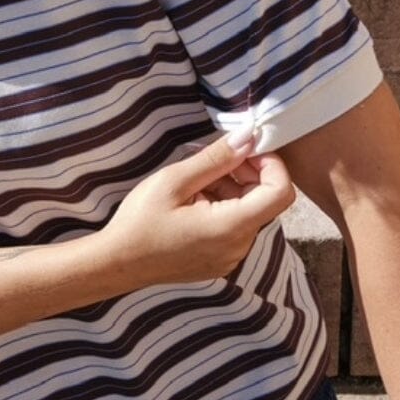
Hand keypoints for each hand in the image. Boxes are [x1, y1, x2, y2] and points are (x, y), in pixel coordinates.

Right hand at [99, 130, 295, 286]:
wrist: (117, 263)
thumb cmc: (140, 221)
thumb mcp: (175, 181)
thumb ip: (216, 158)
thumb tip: (247, 136)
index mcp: (232, 227)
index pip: (281, 192)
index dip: (272, 165)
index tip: (246, 150)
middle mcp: (239, 247)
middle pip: (265, 201)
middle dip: (247, 174)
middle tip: (212, 160)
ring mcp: (231, 258)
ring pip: (249, 213)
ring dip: (232, 190)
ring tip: (195, 182)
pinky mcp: (220, 262)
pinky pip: (236, 229)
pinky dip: (224, 208)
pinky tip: (194, 201)